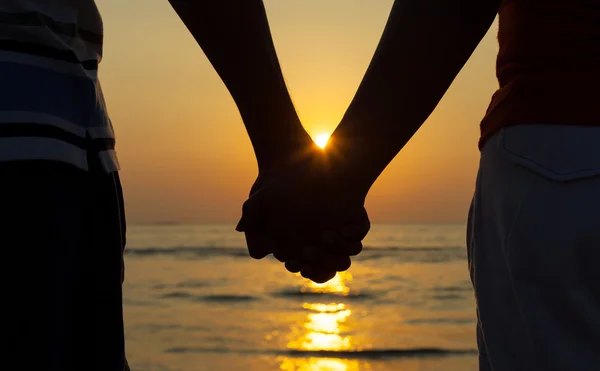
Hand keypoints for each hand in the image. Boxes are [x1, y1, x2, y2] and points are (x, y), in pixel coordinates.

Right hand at [236, 145, 369, 282]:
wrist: (302, 161)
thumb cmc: (278, 183)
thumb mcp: (259, 198)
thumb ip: (250, 215)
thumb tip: (241, 229)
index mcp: (299, 248)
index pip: (303, 269)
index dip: (300, 268)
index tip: (294, 260)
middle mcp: (319, 245)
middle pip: (326, 270)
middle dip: (320, 266)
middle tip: (309, 251)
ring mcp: (338, 233)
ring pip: (344, 258)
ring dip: (338, 253)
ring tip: (326, 235)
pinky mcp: (352, 220)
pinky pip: (358, 237)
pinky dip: (353, 235)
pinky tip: (343, 227)